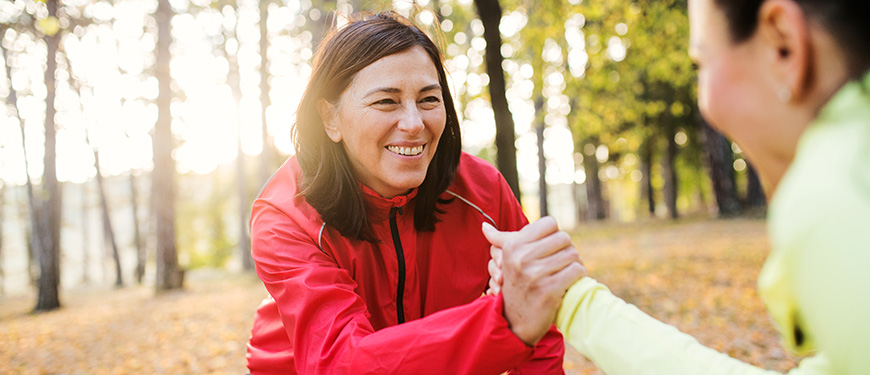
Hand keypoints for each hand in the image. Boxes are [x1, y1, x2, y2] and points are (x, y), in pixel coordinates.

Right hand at [481, 217, 586, 345]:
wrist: (514, 323)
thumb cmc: (515, 287)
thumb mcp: (506, 261)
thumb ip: (500, 240)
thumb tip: (485, 226)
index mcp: (513, 246)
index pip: (549, 223)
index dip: (554, 235)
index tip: (551, 248)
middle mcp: (522, 258)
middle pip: (564, 238)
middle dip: (567, 249)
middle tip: (562, 262)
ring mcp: (535, 274)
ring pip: (572, 254)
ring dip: (575, 264)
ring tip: (567, 272)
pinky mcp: (549, 290)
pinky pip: (576, 271)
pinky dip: (579, 276)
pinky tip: (571, 282)